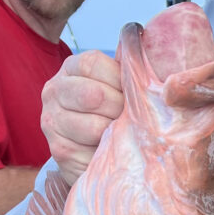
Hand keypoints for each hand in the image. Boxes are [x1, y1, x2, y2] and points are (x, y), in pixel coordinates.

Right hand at [41, 50, 123, 184]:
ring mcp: (52, 121)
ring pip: (95, 126)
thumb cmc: (113, 109)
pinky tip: (111, 148)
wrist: (92, 148)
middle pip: (94, 95)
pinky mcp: (59, 150)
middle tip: (129, 117)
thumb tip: (161, 72)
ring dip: (116, 132)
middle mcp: (54, 91)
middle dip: (120, 108)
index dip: (118, 79)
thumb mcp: (119, 85)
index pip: (92, 63)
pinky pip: (92, 151)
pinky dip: (108, 151)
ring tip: (121, 132)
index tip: (129, 92)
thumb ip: (130, 72)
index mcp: (71, 68)